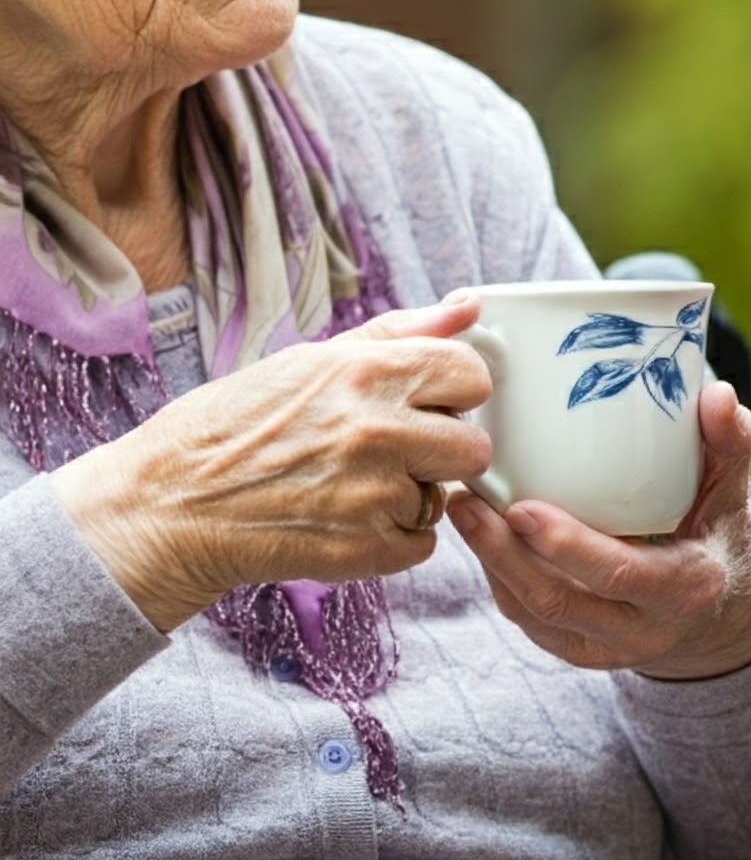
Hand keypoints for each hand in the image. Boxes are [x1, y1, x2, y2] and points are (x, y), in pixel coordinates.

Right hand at [50, 295, 493, 630]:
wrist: (168, 507)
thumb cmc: (236, 425)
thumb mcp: (311, 360)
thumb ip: (400, 334)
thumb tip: (467, 308)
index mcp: (368, 373)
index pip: (473, 375)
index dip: (455, 391)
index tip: (430, 401)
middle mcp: (378, 431)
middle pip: (474, 446)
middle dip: (444, 449)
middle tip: (399, 449)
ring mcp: (373, 496)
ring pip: (443, 497)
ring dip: (411, 496)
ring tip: (355, 485)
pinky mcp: (364, 550)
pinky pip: (420, 544)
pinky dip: (393, 538)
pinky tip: (346, 520)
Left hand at [447, 379, 750, 679]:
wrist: (720, 616)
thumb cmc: (719, 535)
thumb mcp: (734, 491)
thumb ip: (730, 442)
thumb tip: (718, 391)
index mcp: (685, 588)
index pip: (619, 575)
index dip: (568, 547)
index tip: (522, 508)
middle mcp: (644, 631)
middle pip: (559, 600)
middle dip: (504, 553)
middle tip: (469, 501)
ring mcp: (606, 649)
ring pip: (534, 614)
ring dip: (491, 564)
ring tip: (462, 509)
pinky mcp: (578, 652)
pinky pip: (529, 621)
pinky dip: (500, 580)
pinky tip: (480, 538)